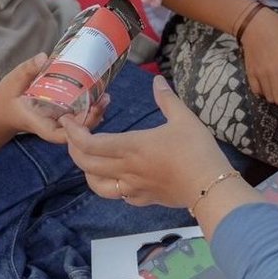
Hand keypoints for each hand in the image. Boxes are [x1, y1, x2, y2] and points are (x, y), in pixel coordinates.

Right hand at [0, 53, 108, 146]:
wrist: (5, 107)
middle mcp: (54, 126)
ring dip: (95, 112)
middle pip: (78, 132)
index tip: (85, 113)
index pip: (61, 135)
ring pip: (82, 124)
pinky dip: (91, 108)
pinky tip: (100, 95)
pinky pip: (80, 116)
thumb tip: (44, 57)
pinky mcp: (64, 115)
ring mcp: (60, 122)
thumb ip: (27, 70)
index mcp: (41, 124)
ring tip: (106, 97)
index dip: (77, 130)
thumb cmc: (8, 98)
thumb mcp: (13, 82)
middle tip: (104, 99)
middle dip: (93, 118)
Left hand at [63, 76, 229, 206]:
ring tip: (91, 158)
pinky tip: (118, 177)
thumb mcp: (184, 118)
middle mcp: (126, 169)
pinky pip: (118, 195)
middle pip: (86, 164)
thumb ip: (167, 99)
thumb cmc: (196, 150)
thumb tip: (157, 80)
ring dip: (87, 170)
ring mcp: (133, 187)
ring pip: (96, 185)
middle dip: (73, 149)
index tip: (67, 120)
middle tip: (74, 136)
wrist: (210, 187)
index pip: (90, 143)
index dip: (73, 133)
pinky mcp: (143, 199)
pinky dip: (110, 185)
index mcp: (131, 146)